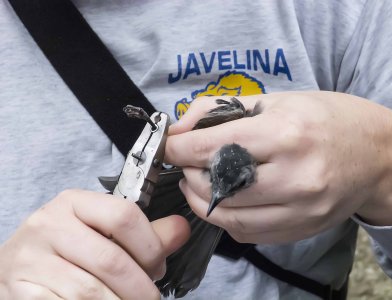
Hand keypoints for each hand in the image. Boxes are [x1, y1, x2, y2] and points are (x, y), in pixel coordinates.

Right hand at [0, 189, 189, 298]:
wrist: (16, 266)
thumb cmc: (67, 247)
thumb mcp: (102, 231)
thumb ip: (144, 232)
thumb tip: (182, 229)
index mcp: (74, 202)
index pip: (124, 215)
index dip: (151, 246)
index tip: (159, 266)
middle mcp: (49, 224)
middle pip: (111, 260)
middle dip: (141, 286)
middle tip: (150, 296)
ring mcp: (31, 258)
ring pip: (91, 291)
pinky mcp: (22, 290)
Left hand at [165, 92, 391, 244]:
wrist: (375, 154)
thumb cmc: (325, 119)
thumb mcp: (273, 100)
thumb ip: (219, 111)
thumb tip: (178, 130)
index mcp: (286, 134)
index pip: (213, 147)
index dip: (180, 148)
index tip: (170, 147)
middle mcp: (294, 176)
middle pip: (217, 186)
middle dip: (189, 174)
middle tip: (186, 163)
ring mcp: (300, 210)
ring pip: (229, 217)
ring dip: (201, 201)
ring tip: (197, 183)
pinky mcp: (301, 229)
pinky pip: (248, 233)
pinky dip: (225, 218)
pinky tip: (222, 200)